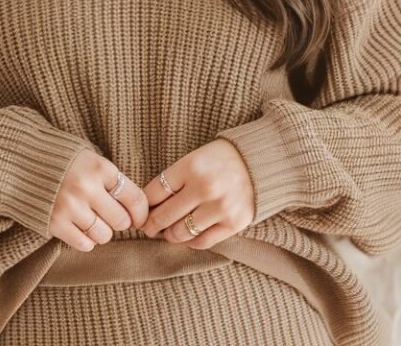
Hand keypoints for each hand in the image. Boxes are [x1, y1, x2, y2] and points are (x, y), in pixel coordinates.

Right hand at [50, 147, 149, 251]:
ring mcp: (70, 207)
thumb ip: (111, 180)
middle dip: (119, 221)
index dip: (141, 213)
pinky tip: (79, 226)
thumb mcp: (91, 159)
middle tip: (110, 215)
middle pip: (121, 221)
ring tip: (92, 218)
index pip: (134, 198)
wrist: (23, 161)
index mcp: (100, 167)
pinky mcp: (55, 223)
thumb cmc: (64, 160)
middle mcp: (87, 188)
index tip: (139, 218)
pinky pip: (84, 244)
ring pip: (104, 235)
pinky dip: (86, 239)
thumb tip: (136, 210)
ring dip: (102, 231)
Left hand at [138, 139, 254, 248]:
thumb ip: (174, 180)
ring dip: (169, 235)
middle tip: (148, 227)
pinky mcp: (234, 223)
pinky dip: (190, 242)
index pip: (154, 192)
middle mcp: (205, 187)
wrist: (260, 161)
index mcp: (191, 166)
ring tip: (167, 232)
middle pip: (164, 216)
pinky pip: (202, 242)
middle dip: (151, 225)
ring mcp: (221, 207)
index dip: (143, 205)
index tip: (140, 211)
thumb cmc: (220, 160)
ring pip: (180, 233)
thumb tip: (147, 207)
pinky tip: (187, 236)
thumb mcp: (194, 159)